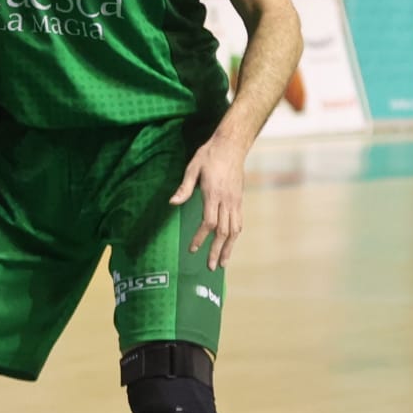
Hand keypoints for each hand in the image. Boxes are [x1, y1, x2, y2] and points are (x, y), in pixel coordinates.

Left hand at [170, 131, 245, 270]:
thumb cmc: (209, 155)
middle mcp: (226, 200)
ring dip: (229, 248)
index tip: (193, 249)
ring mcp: (235, 201)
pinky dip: (235, 236)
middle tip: (210, 266)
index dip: (201, 238)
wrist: (232, 146)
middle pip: (223, 231)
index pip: (208, 222)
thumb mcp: (192, 167)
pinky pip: (239, 222)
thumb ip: (184, 187)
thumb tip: (172, 203)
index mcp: (213, 194)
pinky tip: (231, 244)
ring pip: (234, 230)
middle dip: (216, 250)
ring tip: (223, 263)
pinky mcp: (240, 200)